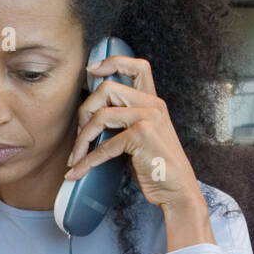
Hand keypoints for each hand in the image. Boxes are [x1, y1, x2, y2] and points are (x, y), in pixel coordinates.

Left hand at [63, 54, 203, 216]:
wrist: (177, 191)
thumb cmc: (155, 167)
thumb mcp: (141, 137)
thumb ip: (124, 121)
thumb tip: (90, 118)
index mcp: (153, 102)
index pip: (138, 66)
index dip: (113, 62)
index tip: (92, 70)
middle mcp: (153, 105)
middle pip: (107, 89)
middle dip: (85, 111)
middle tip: (80, 136)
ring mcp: (148, 118)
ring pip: (100, 115)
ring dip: (82, 139)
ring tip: (76, 158)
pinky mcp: (141, 136)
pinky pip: (105, 145)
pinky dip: (88, 160)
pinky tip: (79, 171)